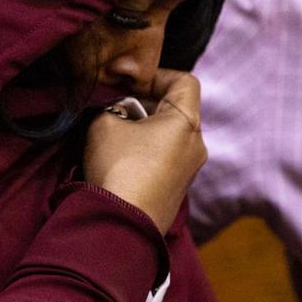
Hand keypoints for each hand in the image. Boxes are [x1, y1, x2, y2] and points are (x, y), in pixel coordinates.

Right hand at [83, 70, 205, 233]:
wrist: (121, 226)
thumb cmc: (118, 167)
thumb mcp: (104, 123)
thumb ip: (111, 107)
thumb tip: (115, 111)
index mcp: (187, 122)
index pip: (185, 82)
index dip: (157, 75)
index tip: (130, 85)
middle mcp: (196, 145)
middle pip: (176, 109)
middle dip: (145, 104)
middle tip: (116, 108)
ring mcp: (190, 170)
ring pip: (169, 136)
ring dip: (144, 130)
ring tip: (114, 135)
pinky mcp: (177, 191)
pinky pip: (164, 159)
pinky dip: (145, 152)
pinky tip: (120, 160)